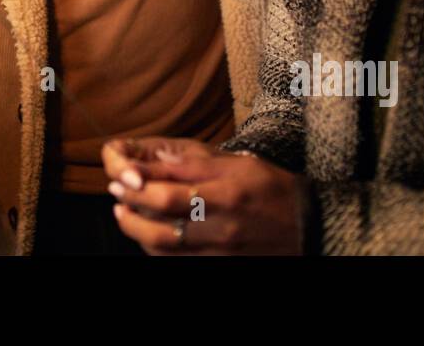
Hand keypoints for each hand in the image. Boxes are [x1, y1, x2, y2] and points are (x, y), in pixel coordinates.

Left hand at [102, 136, 303, 254]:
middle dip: (131, 209)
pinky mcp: (220, 265)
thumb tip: (158, 157)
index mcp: (227, 194)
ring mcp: (221, 251)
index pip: (169, 192)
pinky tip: (146, 236)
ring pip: (166, 247)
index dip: (137, 186)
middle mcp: (222, 226)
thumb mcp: (240, 164)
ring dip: (137, 232)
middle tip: (115, 194)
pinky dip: (156, 250)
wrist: (308, 227)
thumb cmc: (272, 188)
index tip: (120, 177)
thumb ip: (197, 163)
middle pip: (163, 224)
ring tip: (122, 215)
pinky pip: (179, 261)